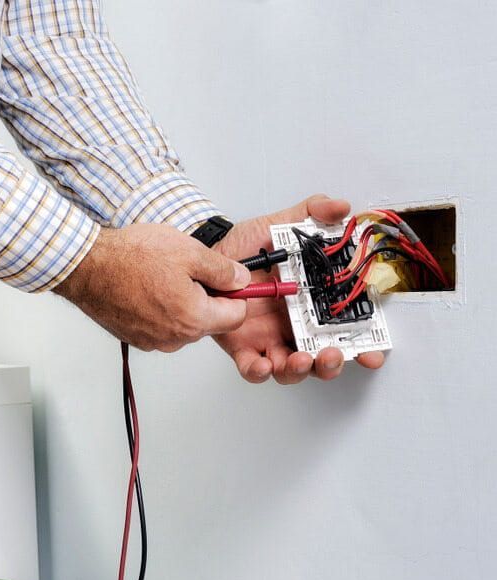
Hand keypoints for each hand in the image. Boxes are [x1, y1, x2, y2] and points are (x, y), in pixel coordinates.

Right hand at [54, 223, 251, 351]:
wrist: (88, 268)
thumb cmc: (131, 257)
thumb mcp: (189, 251)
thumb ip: (222, 269)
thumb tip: (240, 279)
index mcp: (194, 318)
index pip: (237, 317)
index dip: (236, 295)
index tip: (227, 281)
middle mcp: (176, 338)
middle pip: (210, 322)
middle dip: (207, 299)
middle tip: (187, 272)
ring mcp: (155, 341)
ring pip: (185, 325)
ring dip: (182, 304)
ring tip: (161, 278)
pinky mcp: (138, 340)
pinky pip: (162, 327)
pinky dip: (160, 311)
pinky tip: (146, 289)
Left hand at [213, 194, 386, 383]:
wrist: (206, 259)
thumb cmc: (243, 249)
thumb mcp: (279, 226)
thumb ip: (309, 214)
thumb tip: (340, 208)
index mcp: (309, 305)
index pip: (343, 330)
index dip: (362, 345)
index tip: (374, 352)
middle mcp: (292, 327)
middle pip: (320, 358)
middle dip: (331, 364)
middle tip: (332, 355)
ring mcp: (268, 340)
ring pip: (291, 369)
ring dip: (300, 370)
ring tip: (301, 360)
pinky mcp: (242, 348)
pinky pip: (252, 368)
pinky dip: (259, 371)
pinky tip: (264, 364)